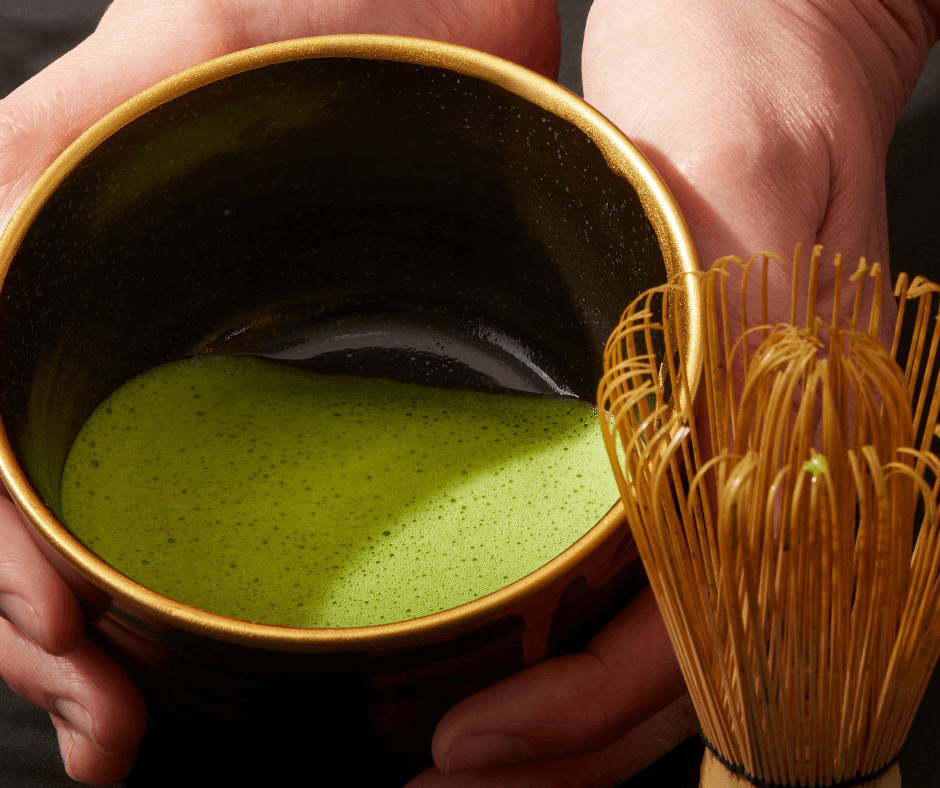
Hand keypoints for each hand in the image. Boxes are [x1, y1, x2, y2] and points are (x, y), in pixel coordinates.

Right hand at [0, 1, 558, 783]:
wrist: (460, 14)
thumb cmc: (334, 4)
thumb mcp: (187, 41)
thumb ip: (60, 139)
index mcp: (69, 270)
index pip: (1, 447)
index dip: (13, 561)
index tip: (70, 642)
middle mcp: (131, 335)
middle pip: (51, 513)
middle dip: (58, 635)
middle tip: (112, 727)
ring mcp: (222, 370)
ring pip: (138, 531)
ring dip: (130, 640)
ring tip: (139, 724)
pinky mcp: (316, 386)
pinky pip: (252, 508)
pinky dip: (230, 595)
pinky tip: (233, 652)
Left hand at [411, 2, 938, 785]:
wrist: (782, 23)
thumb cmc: (752, 64)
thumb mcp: (723, 164)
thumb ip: (727, 327)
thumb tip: (691, 486)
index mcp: (789, 400)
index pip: (704, 620)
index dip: (590, 705)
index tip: (476, 732)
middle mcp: (782, 450)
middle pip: (693, 669)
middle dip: (571, 745)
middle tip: (453, 765)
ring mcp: (755, 451)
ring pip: (685, 647)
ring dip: (580, 718)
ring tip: (477, 743)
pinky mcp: (718, 432)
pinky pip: (672, 579)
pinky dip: (599, 648)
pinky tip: (534, 653)